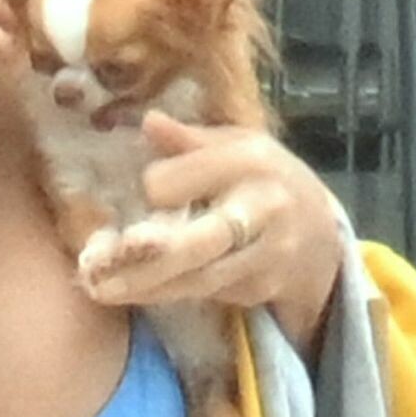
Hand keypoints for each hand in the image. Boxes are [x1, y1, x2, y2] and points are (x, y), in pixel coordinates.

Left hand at [86, 110, 344, 357]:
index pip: (190, 177)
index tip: (144, 191)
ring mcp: (265, 254)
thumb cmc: (261, 177)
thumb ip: (189, 140)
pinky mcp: (258, 287)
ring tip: (98, 287)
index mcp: (249, 161)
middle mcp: (262, 209)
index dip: (158, 186)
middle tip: (96, 267)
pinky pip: (205, 292)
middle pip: (201, 239)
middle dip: (148, 257)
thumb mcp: (234, 144)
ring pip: (199, 276)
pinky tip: (129, 293)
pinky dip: (165, 294)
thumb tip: (147, 121)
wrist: (319, 231)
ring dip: (145, 285)